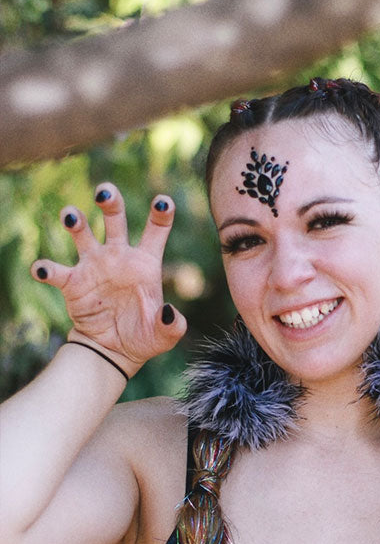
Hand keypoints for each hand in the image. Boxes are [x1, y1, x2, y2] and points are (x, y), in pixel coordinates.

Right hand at [31, 184, 186, 374]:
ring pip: (83, 234)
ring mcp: (94, 266)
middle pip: (115, 220)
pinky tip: (42, 269)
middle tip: (104, 191)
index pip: (155, 231)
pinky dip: (46, 269)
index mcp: (145, 264)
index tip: (163, 200)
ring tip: (71, 216)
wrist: (114, 351)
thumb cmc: (143, 338)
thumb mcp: (164, 336)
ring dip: (75, 222)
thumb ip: (172, 325)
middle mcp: (119, 257)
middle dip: (110, 202)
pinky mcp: (72, 283)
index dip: (161, 213)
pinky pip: (56, 272)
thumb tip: (169, 312)